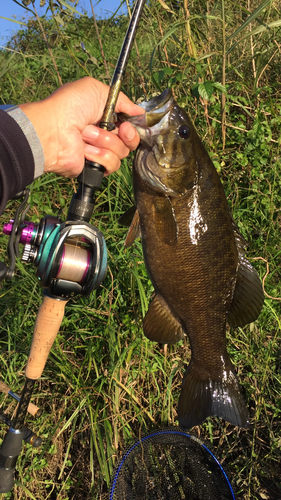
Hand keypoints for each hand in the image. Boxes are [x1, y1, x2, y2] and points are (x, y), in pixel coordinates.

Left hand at [19, 77, 143, 176]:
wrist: (53, 129)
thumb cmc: (71, 106)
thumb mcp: (97, 90)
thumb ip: (122, 100)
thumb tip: (139, 111)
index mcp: (104, 118)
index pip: (129, 126)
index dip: (133, 126)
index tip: (129, 123)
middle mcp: (103, 136)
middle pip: (130, 142)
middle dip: (127, 135)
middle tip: (119, 130)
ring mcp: (98, 152)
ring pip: (121, 153)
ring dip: (105, 142)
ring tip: (86, 135)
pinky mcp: (94, 167)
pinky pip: (111, 165)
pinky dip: (99, 156)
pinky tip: (84, 150)